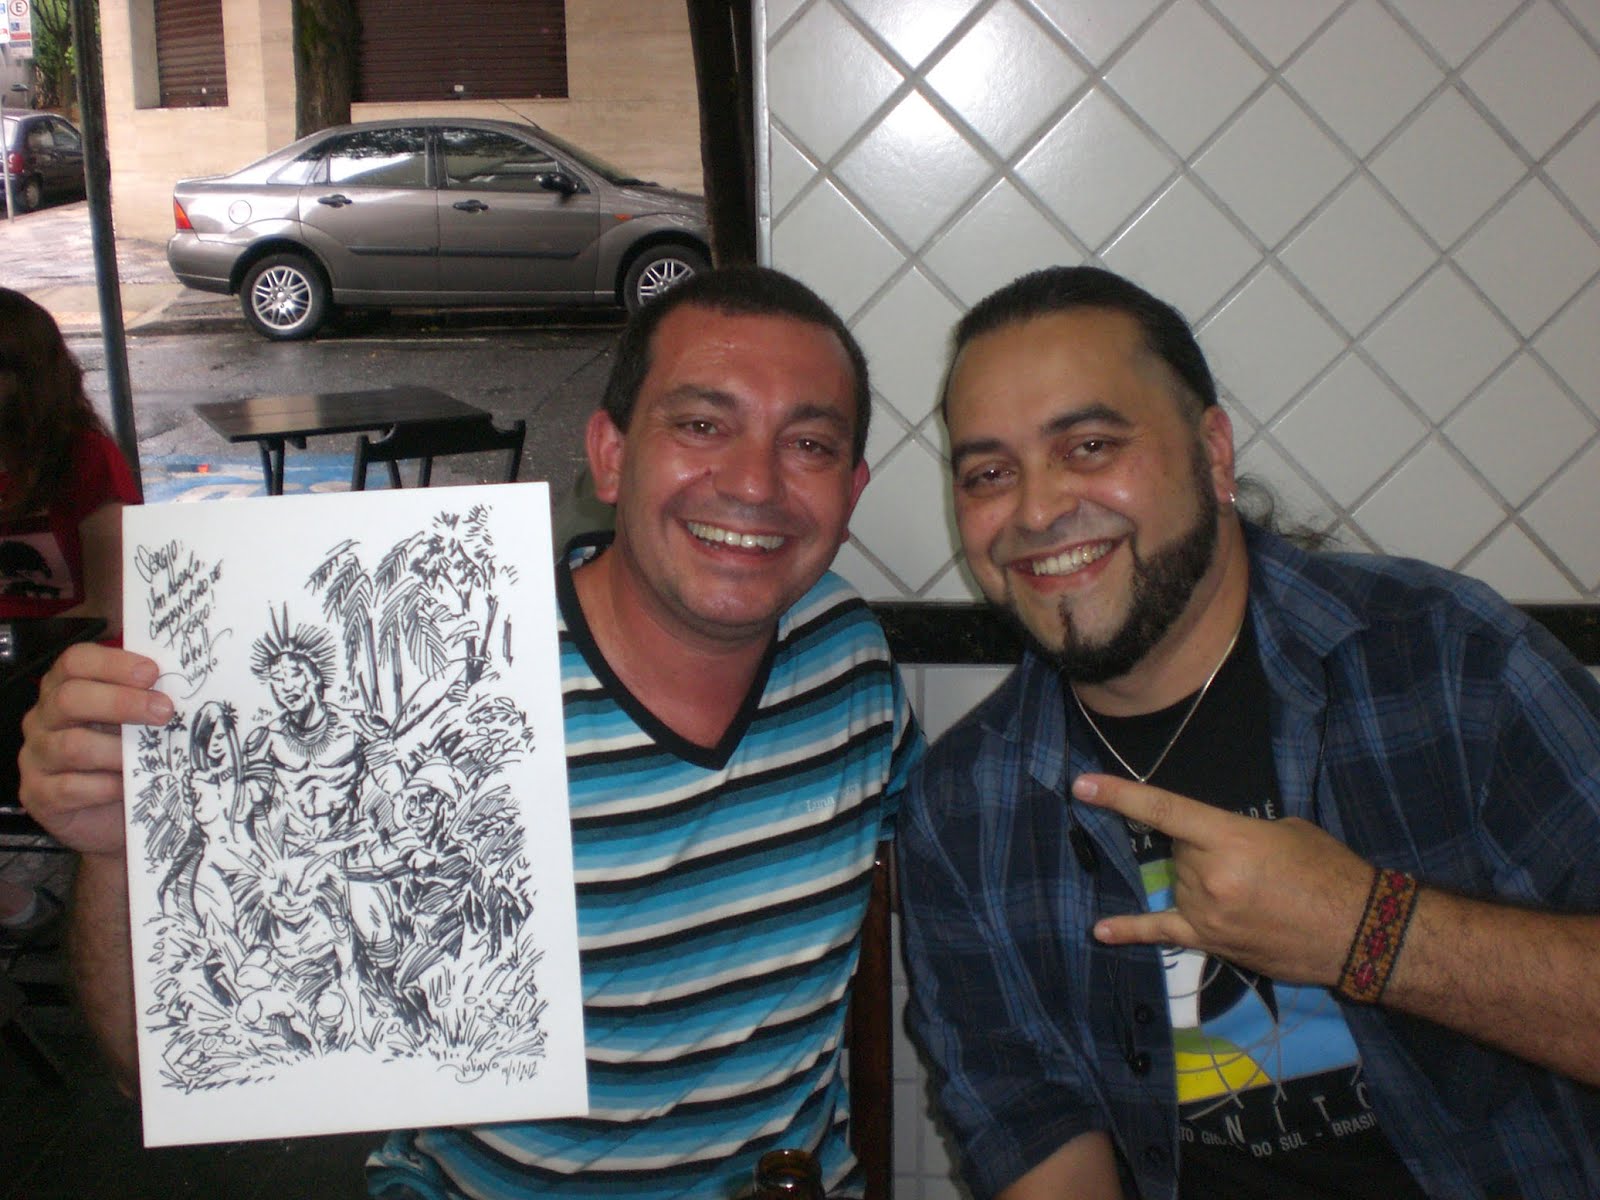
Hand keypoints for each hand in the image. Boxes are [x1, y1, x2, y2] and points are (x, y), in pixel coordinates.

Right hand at [19, 642, 173, 858]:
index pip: (75, 661)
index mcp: (63, 688)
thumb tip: (184, 676)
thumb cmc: (124, 756)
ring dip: (118, 750)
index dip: (113, 663)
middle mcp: (43, 719)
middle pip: (70, 698)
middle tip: (164, 711)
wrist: (111, 815)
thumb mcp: (135, 721)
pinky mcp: (39, 795)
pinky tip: (128, 785)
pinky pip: (71, 787)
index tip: (152, 672)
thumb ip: (147, 697)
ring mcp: (36, 757)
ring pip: (72, 745)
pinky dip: (107, 786)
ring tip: (150, 755)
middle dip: (122, 702)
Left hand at [1073, 773, 1373, 985]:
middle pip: (1177, 849)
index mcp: (1228, 838)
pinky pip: (1162, 933)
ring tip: (1252, 892)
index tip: (1083, 786)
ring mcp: (1206, 912)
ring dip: (1201, 880)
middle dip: (1202, 848)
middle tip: (1249, 863)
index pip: (1163, 810)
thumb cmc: (1329, 870)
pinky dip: (1131, 930)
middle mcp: (1208, 876)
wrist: (1360, 929)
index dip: (1120, 795)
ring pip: (1178, 882)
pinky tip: (1101, 930)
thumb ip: (1235, 831)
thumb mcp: (1284, 831)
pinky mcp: (1211, 942)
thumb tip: (1209, 840)